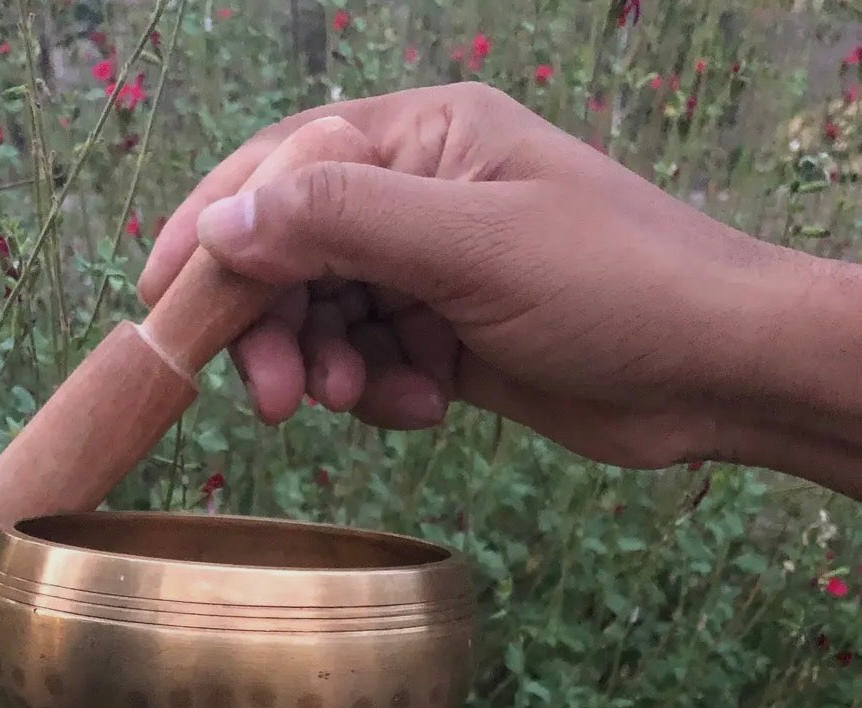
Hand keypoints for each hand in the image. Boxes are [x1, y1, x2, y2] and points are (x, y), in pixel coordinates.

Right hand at [140, 84, 801, 469]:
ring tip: (373, 401)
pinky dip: (384, 394)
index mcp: (423, 137)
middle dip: (277, 328)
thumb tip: (222, 225)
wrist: (710, 373)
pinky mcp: (445, 340)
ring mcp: (431, 272)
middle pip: (293, 255)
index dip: (212, 235)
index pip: (282, 172)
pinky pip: (372, 365)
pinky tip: (429, 406)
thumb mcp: (470, 243)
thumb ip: (341, 222)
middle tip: (275, 401)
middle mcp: (418, 196)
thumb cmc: (613, 285)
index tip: (160, 306)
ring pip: (327, 319)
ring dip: (333, 370)